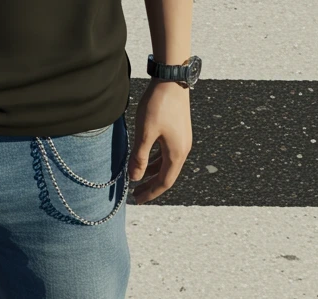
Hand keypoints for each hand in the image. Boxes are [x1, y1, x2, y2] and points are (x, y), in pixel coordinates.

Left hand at [126, 80, 192, 203]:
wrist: (172, 79)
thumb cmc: (158, 105)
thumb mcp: (145, 133)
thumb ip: (139, 157)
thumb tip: (135, 178)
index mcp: (176, 153)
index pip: (164, 181)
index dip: (151, 192)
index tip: (136, 199)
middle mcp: (183, 149)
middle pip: (167, 175)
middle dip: (151, 185)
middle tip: (135, 194)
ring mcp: (182, 140)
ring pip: (166, 164)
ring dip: (153, 173)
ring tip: (138, 179)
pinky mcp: (178, 131)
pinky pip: (167, 153)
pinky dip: (156, 160)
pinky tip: (145, 161)